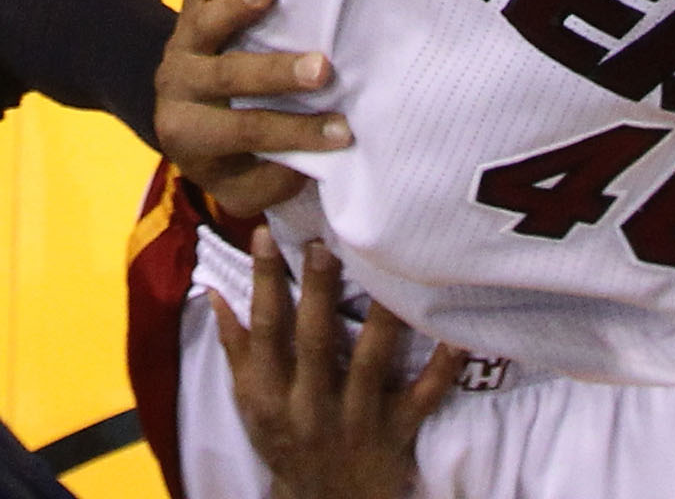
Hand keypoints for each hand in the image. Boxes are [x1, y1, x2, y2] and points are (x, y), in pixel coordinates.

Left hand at [155, 0, 350, 221]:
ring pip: (204, 22)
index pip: (245, 133)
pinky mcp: (187, 8)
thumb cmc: (221, 153)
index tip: (344, 132)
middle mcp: (180, 85)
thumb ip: (272, 181)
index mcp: (190, 132)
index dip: (294, 134)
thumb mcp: (237, 184)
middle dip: (276, 73)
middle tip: (323, 67)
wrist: (176, 117)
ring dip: (235, 6)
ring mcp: (182, 42)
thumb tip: (316, 163)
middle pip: (227, 77)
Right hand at [210, 226, 459, 498]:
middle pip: (315, 343)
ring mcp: (357, 420)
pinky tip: (458, 334)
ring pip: (370, 363)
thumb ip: (237, 348)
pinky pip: (422, 398)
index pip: (266, 330)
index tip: (265, 233)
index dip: (264, 281)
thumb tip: (216, 291)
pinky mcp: (396, 433)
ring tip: (391, 273)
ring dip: (381, 319)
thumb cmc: (285, 442)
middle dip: (319, 293)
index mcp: (273, 395)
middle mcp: (312, 406)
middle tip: (324, 243)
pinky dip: (441, 369)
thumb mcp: (252, 404)